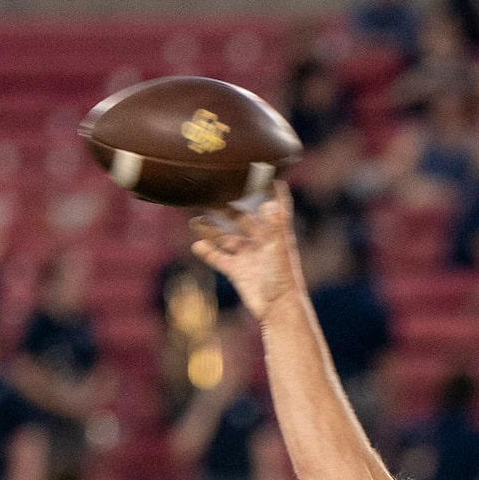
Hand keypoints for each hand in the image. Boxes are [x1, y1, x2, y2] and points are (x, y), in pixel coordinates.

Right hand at [188, 190, 302, 321]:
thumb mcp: (278, 250)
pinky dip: (208, 252)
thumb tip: (268, 201)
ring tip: (195, 218)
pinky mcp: (238, 271)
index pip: (275, 204)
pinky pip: (220, 258)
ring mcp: (248, 256)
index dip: (271, 188)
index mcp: (275, 232)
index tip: (262, 169)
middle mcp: (261, 241)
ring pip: (226, 237)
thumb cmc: (283, 279)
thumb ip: (273, 226)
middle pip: (243, 218)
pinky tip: (196, 245)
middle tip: (211, 191)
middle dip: (229, 205)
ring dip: (212, 228)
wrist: (278, 310)